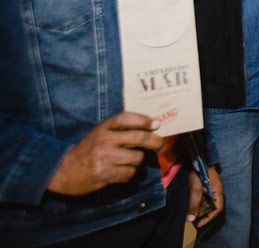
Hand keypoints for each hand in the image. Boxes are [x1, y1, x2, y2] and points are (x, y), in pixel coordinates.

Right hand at [46, 112, 163, 195]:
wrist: (64, 171)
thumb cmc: (88, 150)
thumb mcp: (99, 133)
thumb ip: (119, 129)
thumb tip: (151, 127)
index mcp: (102, 128)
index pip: (125, 118)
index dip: (143, 120)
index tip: (156, 124)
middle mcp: (104, 141)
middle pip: (139, 138)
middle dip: (155, 141)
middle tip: (160, 144)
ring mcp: (104, 158)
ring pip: (137, 158)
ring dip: (138, 161)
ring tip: (129, 161)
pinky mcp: (105, 175)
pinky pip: (129, 173)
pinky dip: (129, 173)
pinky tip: (121, 171)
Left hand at [186, 166, 223, 227]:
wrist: (197, 156)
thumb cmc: (199, 171)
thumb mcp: (196, 188)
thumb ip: (194, 203)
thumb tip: (191, 220)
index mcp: (218, 191)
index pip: (217, 209)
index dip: (209, 218)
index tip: (198, 225)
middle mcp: (216, 190)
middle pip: (211, 207)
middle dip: (201, 213)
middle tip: (190, 217)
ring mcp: (211, 187)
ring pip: (206, 203)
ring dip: (198, 208)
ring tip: (188, 211)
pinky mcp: (205, 185)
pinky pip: (203, 197)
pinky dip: (197, 202)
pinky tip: (189, 203)